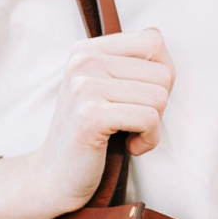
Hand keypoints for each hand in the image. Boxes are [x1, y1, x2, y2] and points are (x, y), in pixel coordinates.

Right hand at [34, 27, 175, 211]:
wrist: (54, 177)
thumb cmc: (88, 137)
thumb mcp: (104, 91)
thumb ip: (129, 66)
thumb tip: (159, 43)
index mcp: (86, 49)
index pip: (153, 41)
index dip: (162, 76)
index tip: (143, 101)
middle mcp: (84, 61)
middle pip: (162, 72)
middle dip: (159, 105)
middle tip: (135, 124)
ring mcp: (85, 87)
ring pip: (159, 97)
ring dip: (154, 126)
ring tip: (132, 136)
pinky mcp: (91, 116)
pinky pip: (148, 119)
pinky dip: (149, 141)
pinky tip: (131, 148)